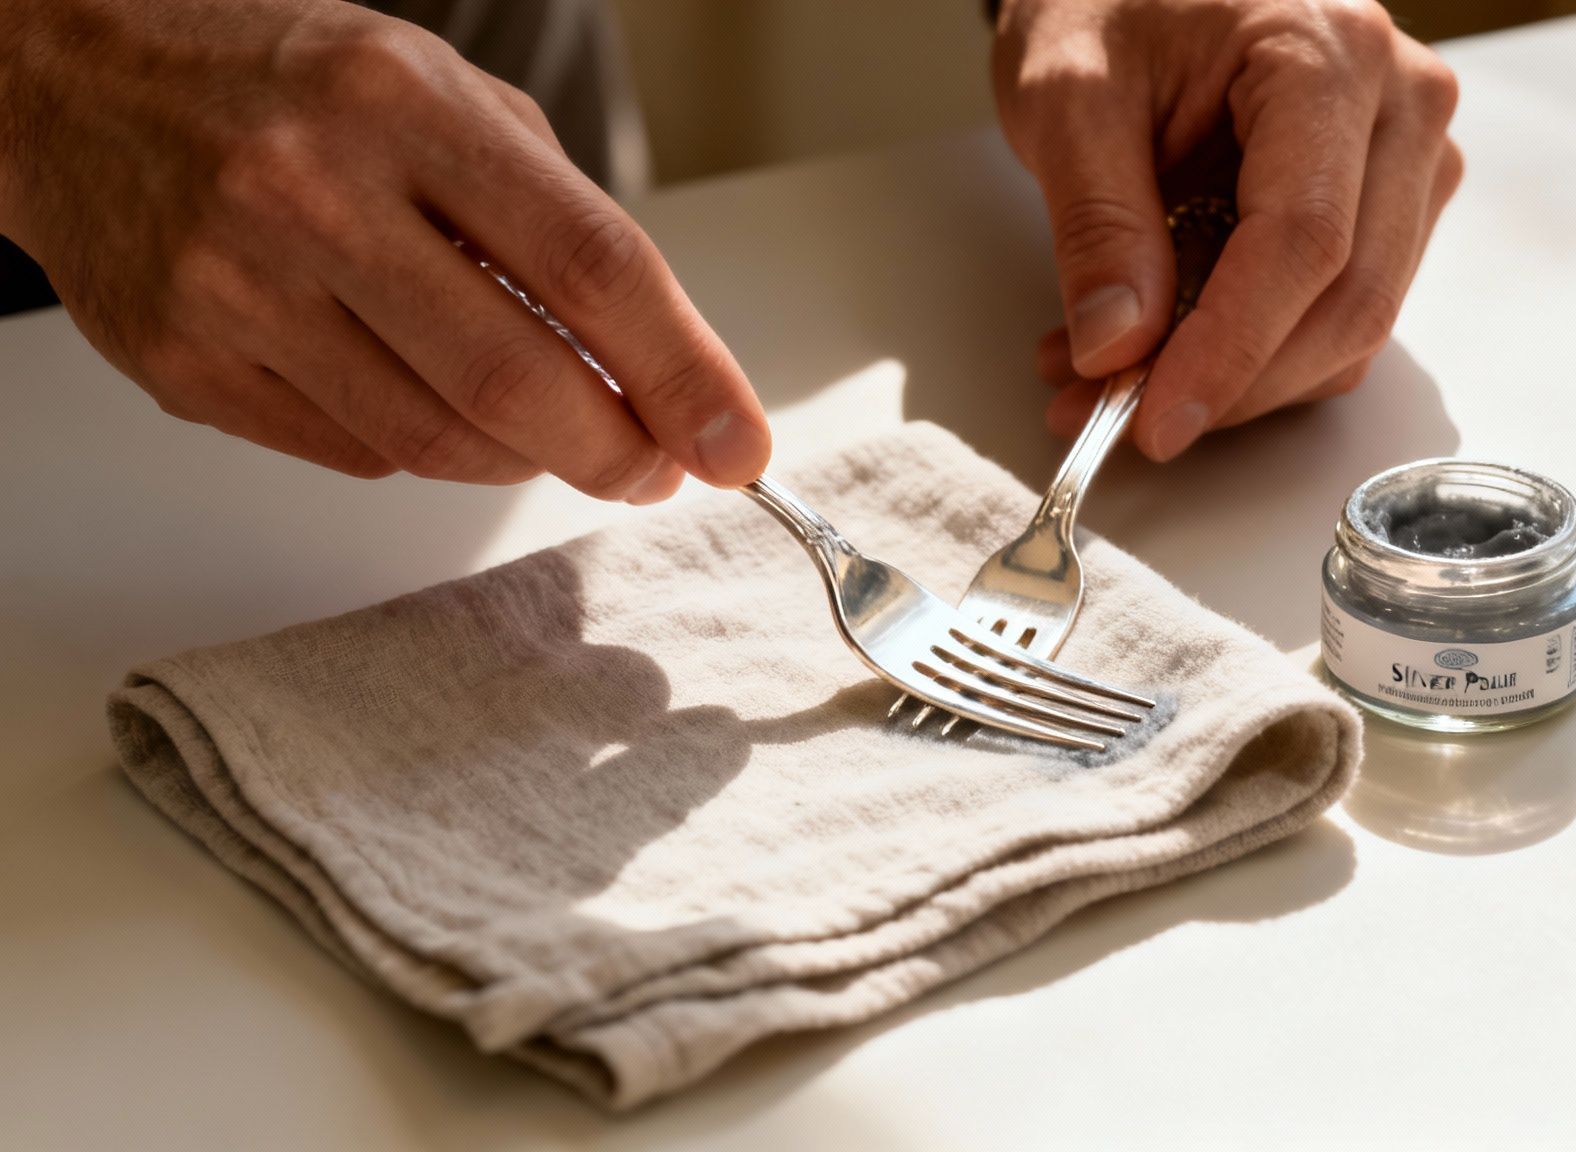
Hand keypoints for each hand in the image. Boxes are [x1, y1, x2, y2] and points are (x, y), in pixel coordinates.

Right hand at [0, 0, 769, 498]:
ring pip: (436, 437)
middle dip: (616, 448)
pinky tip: (435, 403)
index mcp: (400, 104)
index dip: (683, 370)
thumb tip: (660, 363)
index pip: (589, 261)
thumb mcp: (438, 93)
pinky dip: (428, 448)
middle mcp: (311, 192)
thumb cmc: (285, 83)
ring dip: (527, 459)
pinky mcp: (185, 366)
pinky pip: (355, 451)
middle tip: (656, 466)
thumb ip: (551, 216)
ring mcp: (236, 287)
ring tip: (558, 435)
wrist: (73, 83)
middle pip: (515, 375)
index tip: (738, 441)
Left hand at [992, 0, 1461, 457]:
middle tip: (1112, 417)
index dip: (1232, 349)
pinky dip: (1251, 352)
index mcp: (1328, 55)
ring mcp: (1407, 156)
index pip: (1304, 240)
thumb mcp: (1067, 94)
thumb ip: (1097, 222)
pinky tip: (1160, 349)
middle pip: (1348, 298)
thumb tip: (1118, 348)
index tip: (1156, 419)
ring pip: (1350, 321)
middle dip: (1230, 383)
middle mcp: (1399, 105)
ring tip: (1108, 375)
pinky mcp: (1390, 200)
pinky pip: (1337, 310)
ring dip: (1236, 379)